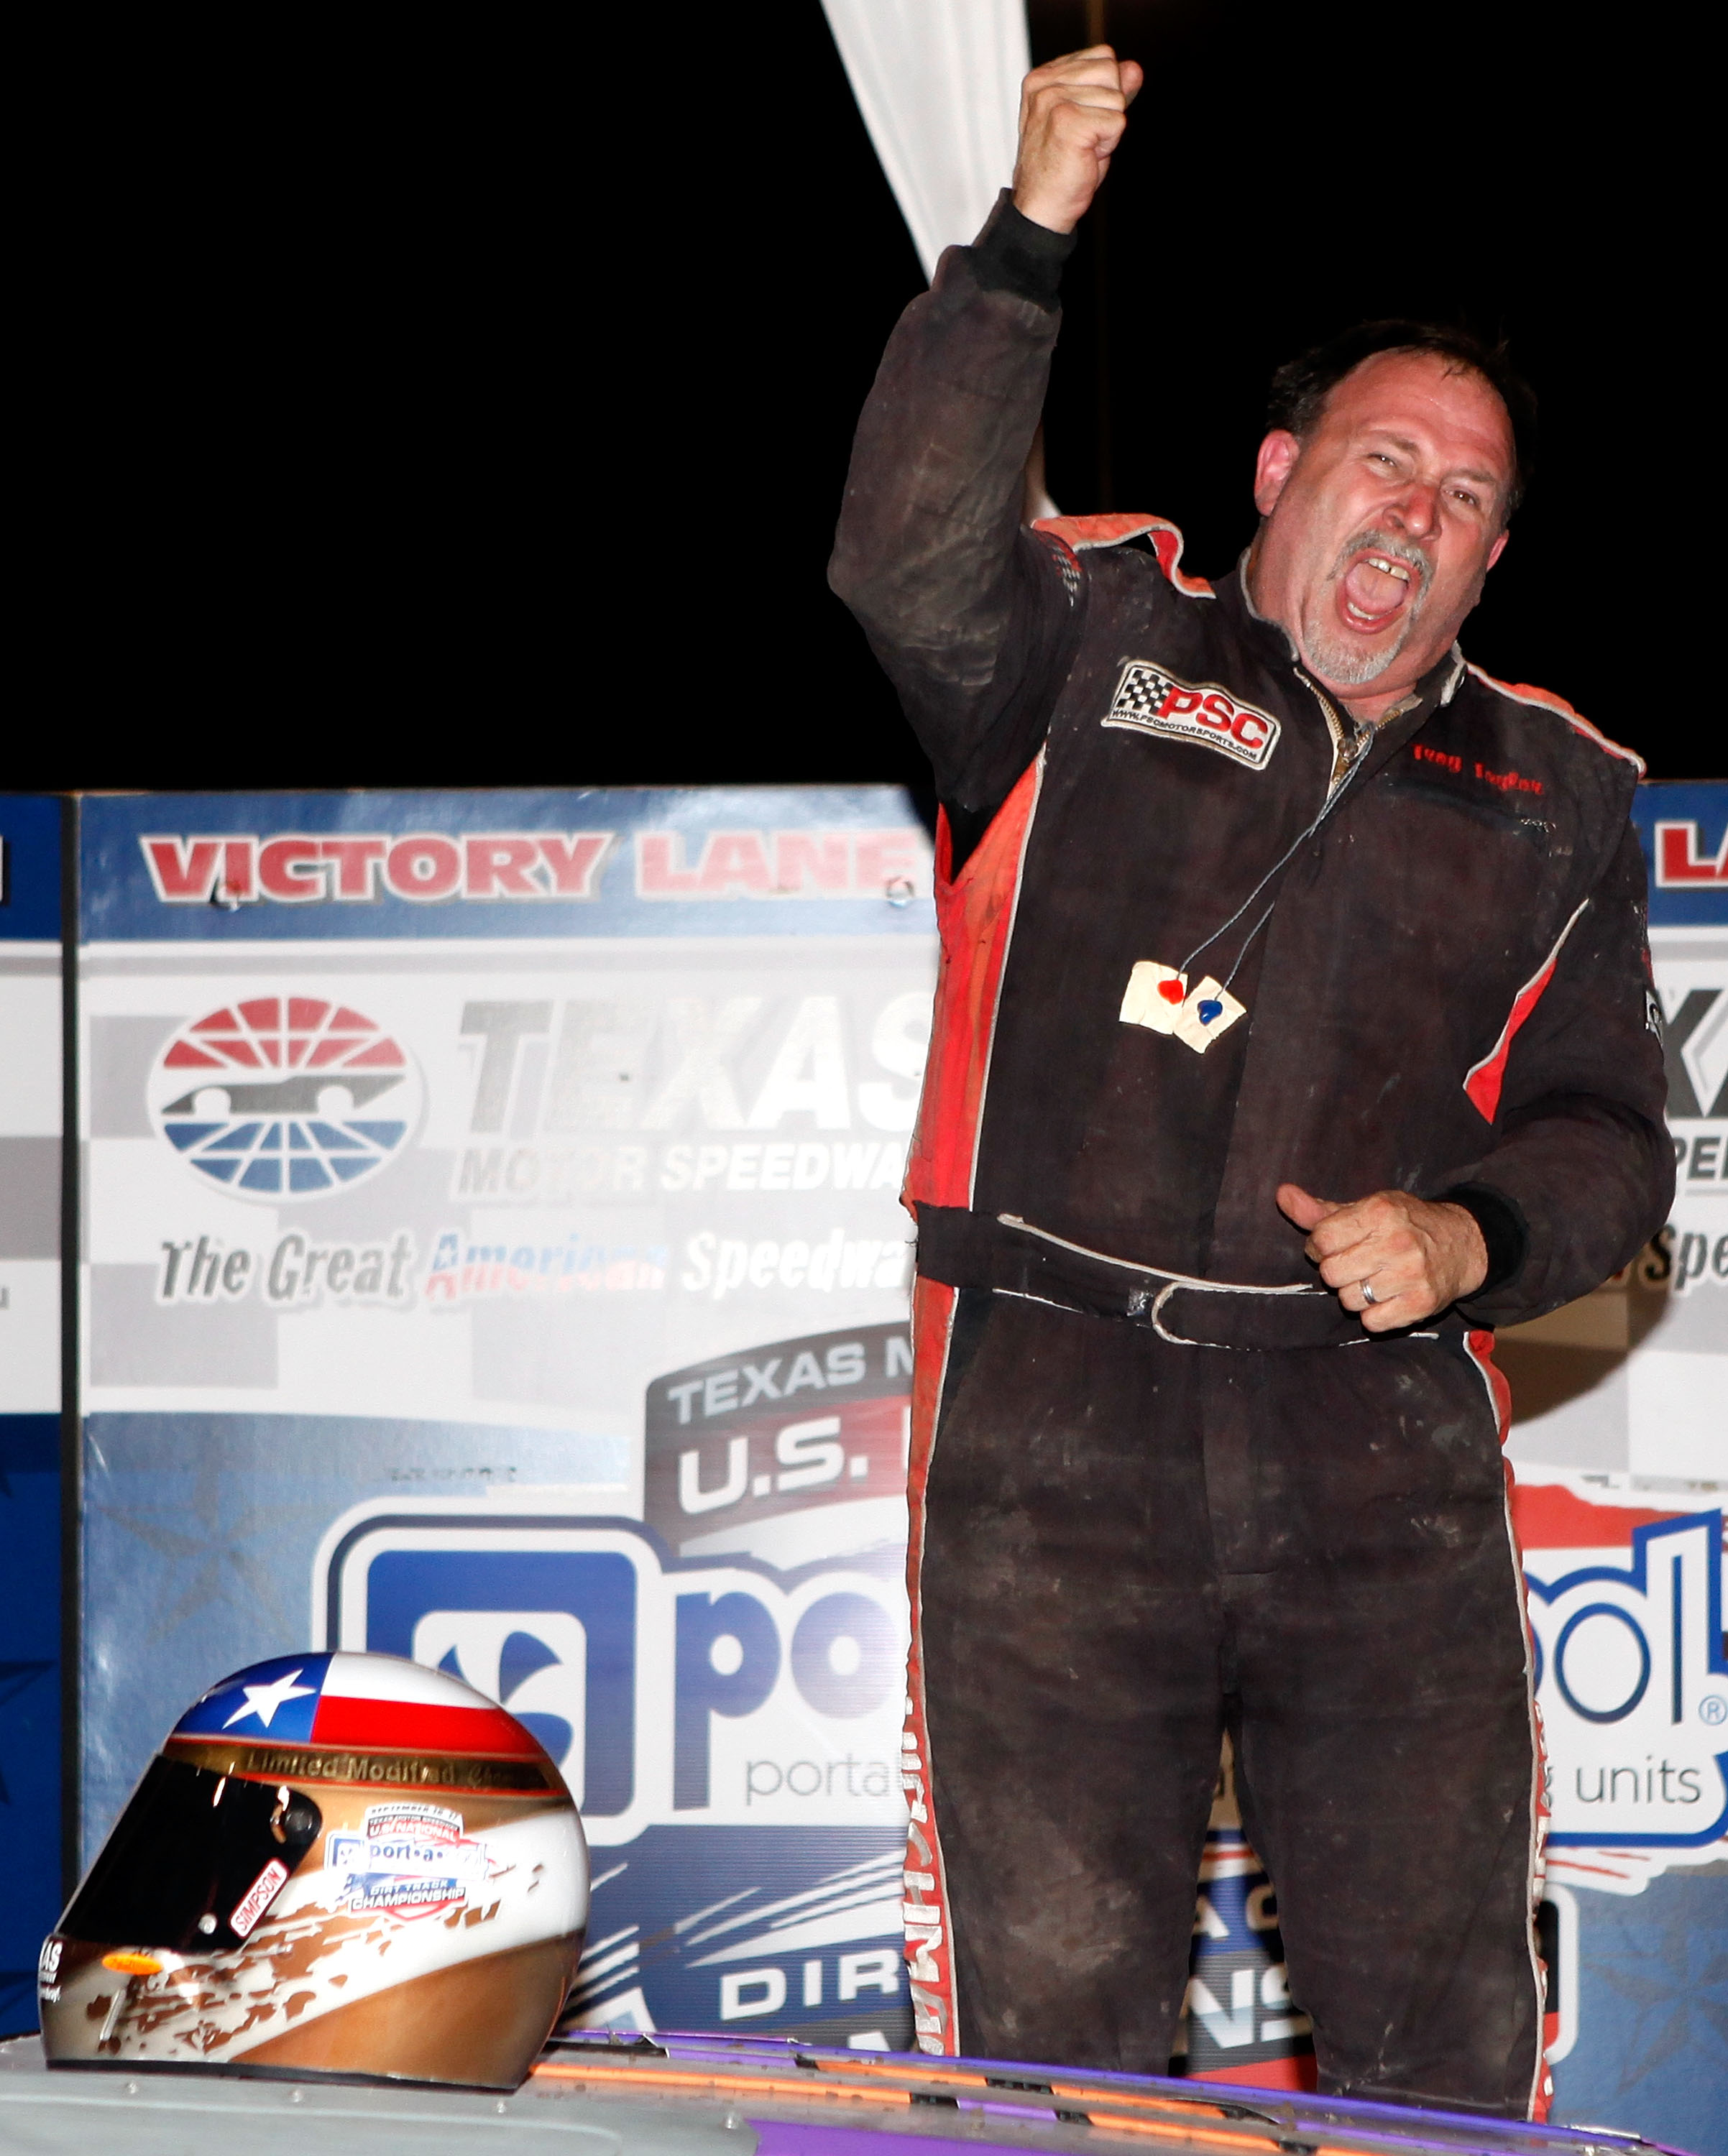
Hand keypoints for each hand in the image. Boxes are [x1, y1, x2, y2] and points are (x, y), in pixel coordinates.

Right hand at [1012, 45, 1142, 234]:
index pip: (1103, 57)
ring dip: (1108, 130)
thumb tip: (1134, 68)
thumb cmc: (1063, 166)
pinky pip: (1117, 122)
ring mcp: (1054, 100)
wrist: (1042, 207)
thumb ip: (1110, 89)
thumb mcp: (1089, 118)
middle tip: (1085, 136)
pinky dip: (1108, 145)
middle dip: (1109, 108)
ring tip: (1083, 147)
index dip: (1105, 91)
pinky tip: (1085, 156)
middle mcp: (1045, 84)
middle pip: (1111, 71)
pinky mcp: (1067, 121)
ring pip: (1116, 98)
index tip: (1083, 120)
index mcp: (1044, 77)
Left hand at [1277, 1184, 1487, 1331]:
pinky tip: (1386, 1296)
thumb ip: (1318, 1210)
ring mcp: (1411, 1275)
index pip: (1321, 1239)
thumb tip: (1281, 1195)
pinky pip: (1371, 1322)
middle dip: (1336, 1271)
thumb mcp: (1364, 1209)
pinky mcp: (1421, 1304)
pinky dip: (1372, 1314)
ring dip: (1354, 1293)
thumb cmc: (1402, 1224)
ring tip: (1373, 1278)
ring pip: (1348, 1300)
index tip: (1333, 1245)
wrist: (1461, 1245)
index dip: (1319, 1246)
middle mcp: (1397, 1242)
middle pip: (1331, 1273)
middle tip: (1354, 1263)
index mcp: (1380, 1211)